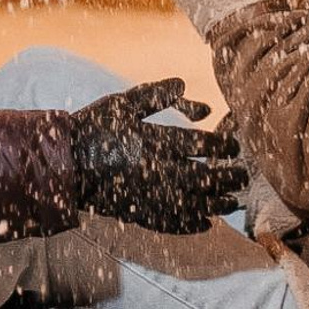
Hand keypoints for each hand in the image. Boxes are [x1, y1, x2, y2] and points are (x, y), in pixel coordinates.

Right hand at [69, 80, 247, 233]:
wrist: (65, 163)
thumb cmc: (95, 127)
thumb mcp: (123, 103)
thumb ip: (155, 94)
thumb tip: (184, 84)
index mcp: (154, 140)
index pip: (200, 145)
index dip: (222, 146)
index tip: (234, 147)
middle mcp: (155, 170)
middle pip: (203, 176)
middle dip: (227, 177)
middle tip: (242, 176)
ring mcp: (148, 195)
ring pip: (192, 204)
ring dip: (217, 204)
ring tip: (232, 202)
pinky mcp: (138, 212)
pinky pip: (171, 223)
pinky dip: (192, 225)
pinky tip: (206, 223)